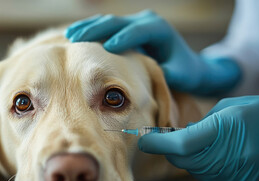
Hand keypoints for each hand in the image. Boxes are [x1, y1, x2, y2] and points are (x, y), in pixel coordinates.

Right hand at [65, 11, 240, 94]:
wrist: (188, 64)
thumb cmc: (184, 72)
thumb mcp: (178, 75)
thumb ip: (165, 75)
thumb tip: (148, 80)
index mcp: (159, 30)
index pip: (138, 31)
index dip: (124, 38)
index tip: (108, 47)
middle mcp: (146, 21)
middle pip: (117, 22)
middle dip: (96, 29)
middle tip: (76, 37)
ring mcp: (135, 22)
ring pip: (108, 21)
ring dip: (88, 27)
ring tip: (70, 34)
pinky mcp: (126, 28)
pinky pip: (106, 27)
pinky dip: (90, 31)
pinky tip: (75, 36)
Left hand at [138, 96, 258, 180]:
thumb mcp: (231, 108)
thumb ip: (201, 122)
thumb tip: (180, 134)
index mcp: (223, 132)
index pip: (179, 144)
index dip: (157, 142)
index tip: (144, 138)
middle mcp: (225, 157)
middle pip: (179, 158)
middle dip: (168, 147)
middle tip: (167, 136)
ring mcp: (230, 175)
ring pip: (191, 167)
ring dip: (187, 155)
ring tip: (202, 140)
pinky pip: (208, 175)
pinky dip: (204, 164)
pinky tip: (218, 152)